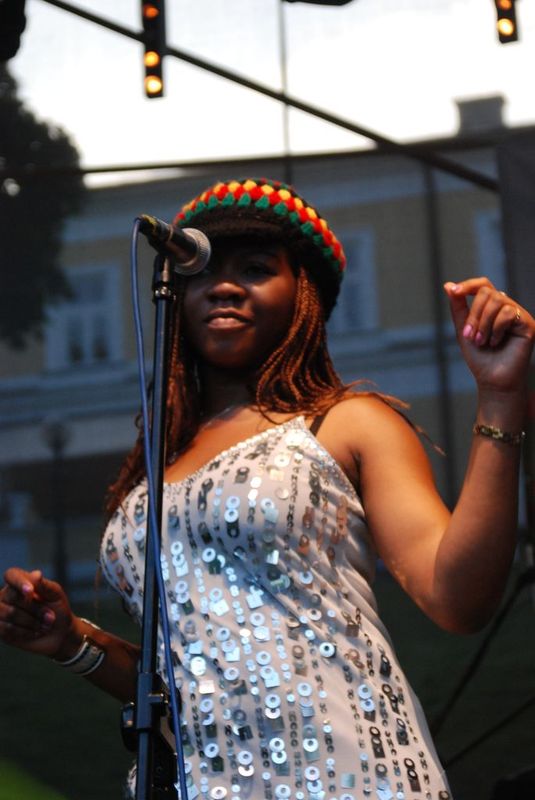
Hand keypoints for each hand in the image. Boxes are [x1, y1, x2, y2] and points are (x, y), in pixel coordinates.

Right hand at [0, 567, 76, 657]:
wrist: (58, 633)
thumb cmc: (57, 608)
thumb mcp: (55, 595)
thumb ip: (44, 585)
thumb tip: (36, 574)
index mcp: (20, 580)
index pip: (11, 575)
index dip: (19, 582)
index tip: (31, 591)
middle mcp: (6, 594)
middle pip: (13, 597)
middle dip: (35, 608)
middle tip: (51, 616)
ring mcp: (1, 612)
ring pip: (9, 614)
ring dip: (32, 621)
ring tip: (46, 625)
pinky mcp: (0, 629)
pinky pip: (7, 629)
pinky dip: (26, 632)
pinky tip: (36, 632)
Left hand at [444, 278, 534, 394]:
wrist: (492, 380)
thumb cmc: (480, 358)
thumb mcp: (464, 330)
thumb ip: (458, 308)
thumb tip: (448, 285)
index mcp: (492, 308)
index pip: (483, 285)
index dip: (468, 285)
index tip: (453, 292)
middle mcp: (507, 308)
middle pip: (487, 292)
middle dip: (473, 314)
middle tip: (469, 336)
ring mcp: (518, 315)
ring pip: (497, 300)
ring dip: (483, 322)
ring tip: (481, 342)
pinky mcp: (528, 324)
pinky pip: (508, 313)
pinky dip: (496, 328)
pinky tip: (495, 342)